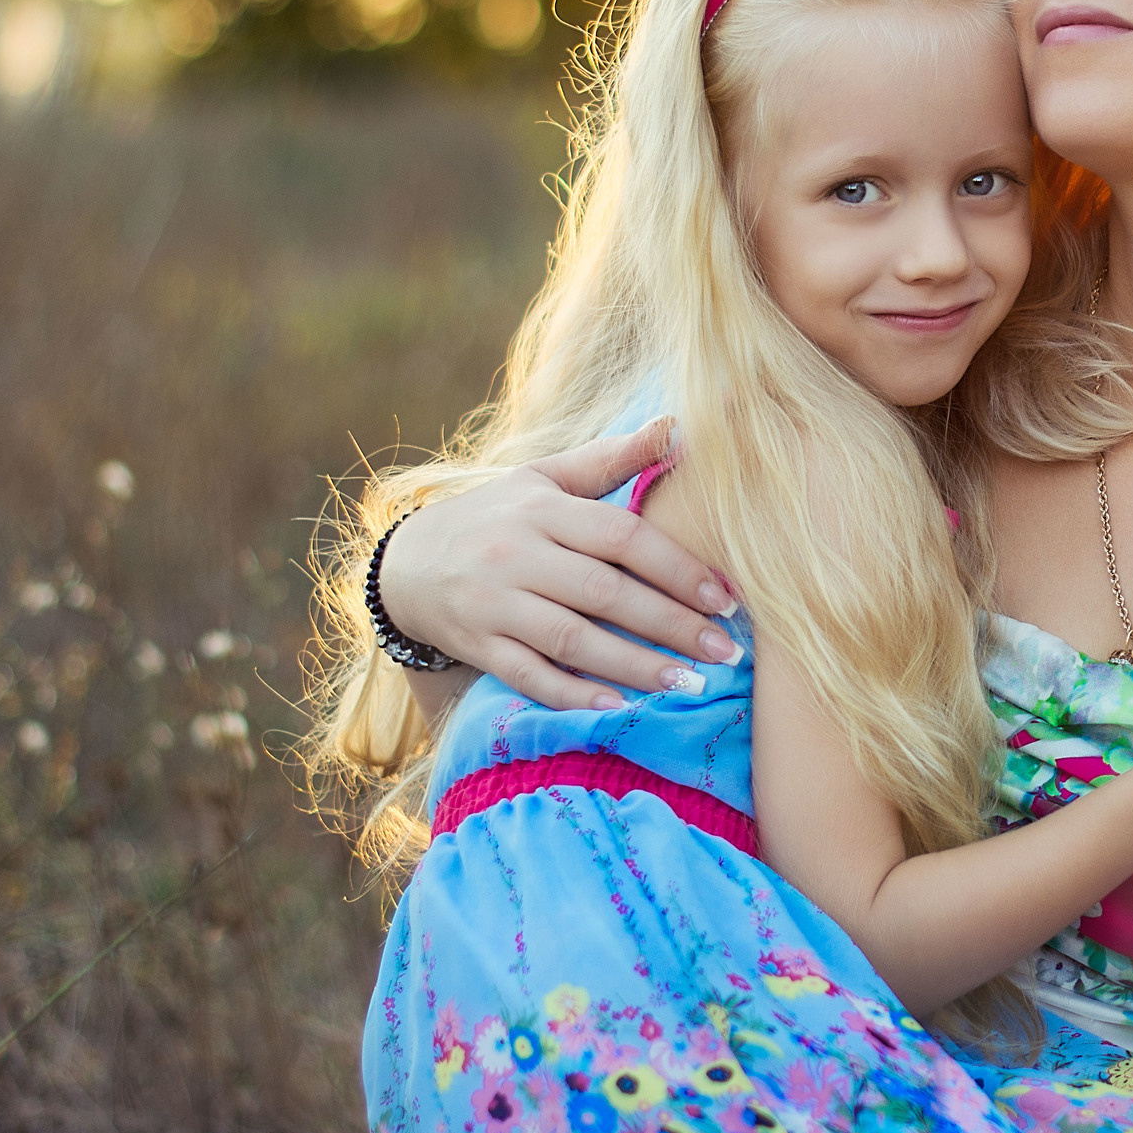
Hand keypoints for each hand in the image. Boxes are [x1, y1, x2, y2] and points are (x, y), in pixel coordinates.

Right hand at [375, 418, 740, 710]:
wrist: (405, 563)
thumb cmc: (498, 517)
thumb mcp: (545, 478)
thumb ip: (613, 457)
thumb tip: (680, 424)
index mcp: (542, 508)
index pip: (621, 536)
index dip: (678, 568)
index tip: (727, 598)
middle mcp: (516, 554)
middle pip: (604, 593)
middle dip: (670, 625)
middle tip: (725, 653)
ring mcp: (493, 603)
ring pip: (571, 639)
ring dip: (634, 666)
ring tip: (689, 685)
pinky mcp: (475, 645)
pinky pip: (528, 676)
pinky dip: (572, 694)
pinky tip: (618, 708)